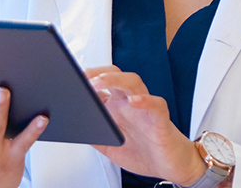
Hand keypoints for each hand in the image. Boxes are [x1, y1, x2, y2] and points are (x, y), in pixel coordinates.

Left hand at [85, 66, 208, 184]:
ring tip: (99, 83)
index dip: (87, 79)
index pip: (102, 84)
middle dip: (99, 73)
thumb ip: (94, 135)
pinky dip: (146, 101)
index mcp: (117, 107)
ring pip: (134, 83)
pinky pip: (156, 104)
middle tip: (83, 78)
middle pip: (116, 76)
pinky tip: (134, 101)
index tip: (70, 79)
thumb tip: (73, 126)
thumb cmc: (143, 153)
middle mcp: (130, 104)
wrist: (170, 167)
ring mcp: (146, 109)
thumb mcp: (110, 147)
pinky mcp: (161, 119)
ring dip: (115, 80)